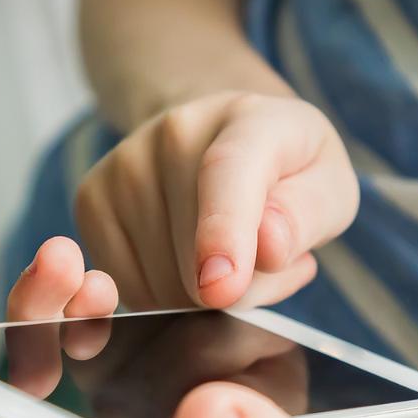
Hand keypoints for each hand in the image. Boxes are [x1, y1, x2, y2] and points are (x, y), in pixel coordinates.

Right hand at [74, 92, 358, 309]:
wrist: (218, 135)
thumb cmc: (285, 171)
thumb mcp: (327, 187)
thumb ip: (309, 216)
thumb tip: (267, 248)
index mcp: (253, 121)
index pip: (229, 174)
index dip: (224, 233)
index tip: (221, 287)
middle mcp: (176, 131)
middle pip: (194, 258)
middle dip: (238, 289)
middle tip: (264, 258)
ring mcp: (125, 164)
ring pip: (160, 285)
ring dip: (201, 297)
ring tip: (227, 254)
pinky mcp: (91, 199)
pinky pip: (128, 289)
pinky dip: (164, 297)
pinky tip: (186, 260)